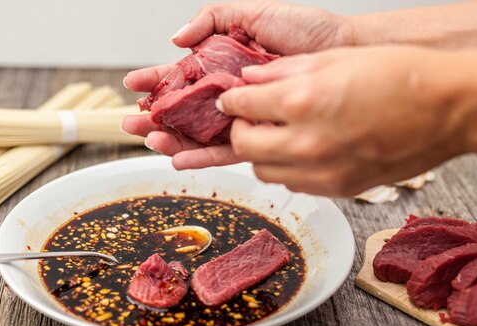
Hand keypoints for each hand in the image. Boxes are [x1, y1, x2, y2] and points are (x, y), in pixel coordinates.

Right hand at [122, 0, 352, 168]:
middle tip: (132, 123)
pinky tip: (180, 159)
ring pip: (199, 133)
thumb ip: (211, 19)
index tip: (132, 84)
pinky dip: (202, 156)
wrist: (344, 52)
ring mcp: (243, 115)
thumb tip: (177, 39)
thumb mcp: (252, 12)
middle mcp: (229, 93)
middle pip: (184, 110)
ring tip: (151, 141)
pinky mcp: (260, 133)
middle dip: (155, 117)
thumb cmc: (306, 31)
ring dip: (172, 139)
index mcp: (223, 65)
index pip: (181, 75)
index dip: (156, 80)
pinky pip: (227, 149)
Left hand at [218, 46, 471, 195]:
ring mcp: (322, 171)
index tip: (231, 101)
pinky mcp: (337, 189)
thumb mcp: (336, 58)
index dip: (231, 102)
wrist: (448, 110)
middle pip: (243, 146)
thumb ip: (285, 70)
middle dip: (238, 131)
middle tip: (247, 120)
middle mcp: (306, 142)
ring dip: (260, 153)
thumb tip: (252, 78)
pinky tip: (299, 151)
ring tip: (274, 135)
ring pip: (263, 172)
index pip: (242, 106)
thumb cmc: (401, 77)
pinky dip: (286, 169)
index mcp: (303, 101)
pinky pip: (293, 184)